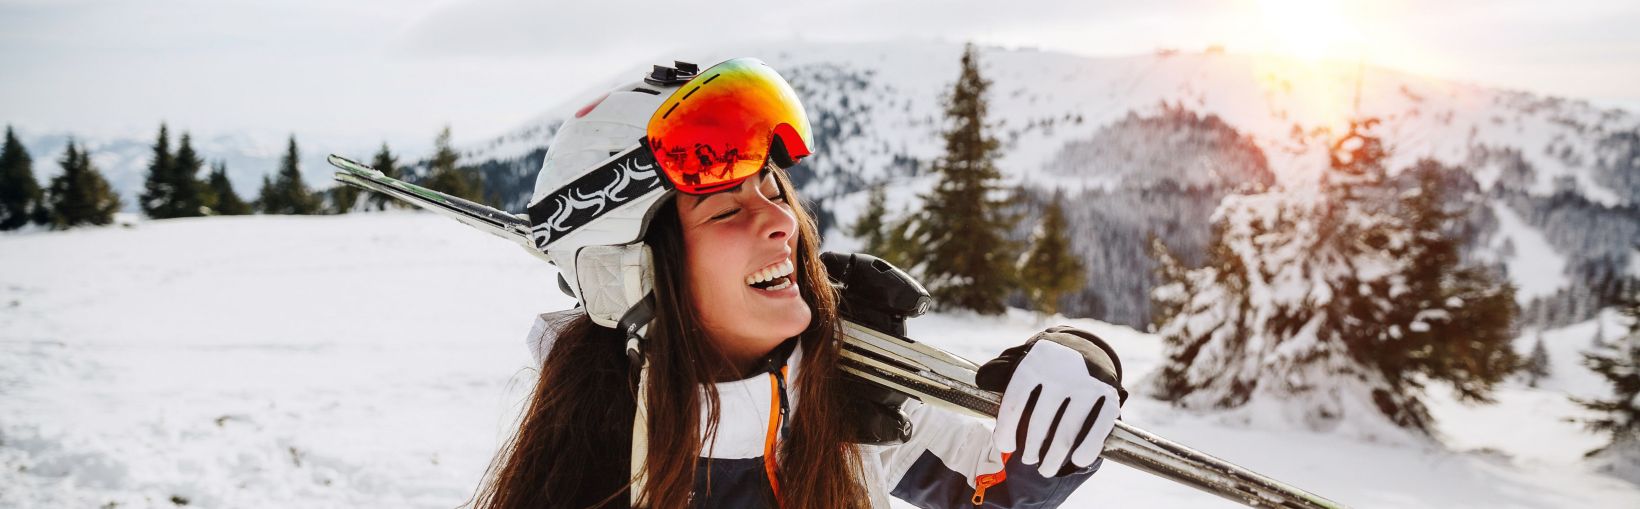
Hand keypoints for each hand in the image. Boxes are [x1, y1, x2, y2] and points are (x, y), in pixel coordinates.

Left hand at [976, 327, 1125, 476]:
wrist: (1084, 345)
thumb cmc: (1044, 364)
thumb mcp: (1022, 360)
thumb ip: (999, 370)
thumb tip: (981, 380)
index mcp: (1035, 363)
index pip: (1015, 402)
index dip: (1006, 430)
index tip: (1005, 447)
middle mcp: (1062, 372)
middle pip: (1040, 423)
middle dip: (1030, 449)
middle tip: (1028, 460)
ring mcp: (1087, 384)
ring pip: (1066, 433)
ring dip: (1054, 458)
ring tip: (1046, 468)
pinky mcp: (1109, 395)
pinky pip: (1098, 430)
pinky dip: (1087, 449)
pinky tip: (1077, 461)